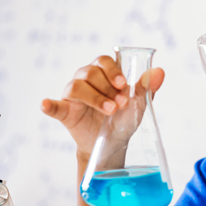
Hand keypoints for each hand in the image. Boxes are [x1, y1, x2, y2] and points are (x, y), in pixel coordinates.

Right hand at [41, 55, 164, 159]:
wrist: (114, 144)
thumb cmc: (123, 118)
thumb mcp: (137, 104)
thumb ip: (146, 87)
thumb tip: (160, 71)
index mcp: (103, 74)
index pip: (103, 61)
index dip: (112, 71)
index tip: (123, 84)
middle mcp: (85, 80)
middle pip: (89, 72)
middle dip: (107, 88)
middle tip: (120, 104)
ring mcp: (73, 96)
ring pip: (76, 86)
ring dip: (94, 98)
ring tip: (109, 111)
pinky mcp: (65, 112)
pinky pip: (54, 106)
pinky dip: (49, 105)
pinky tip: (45, 104)